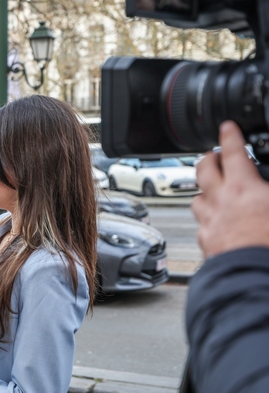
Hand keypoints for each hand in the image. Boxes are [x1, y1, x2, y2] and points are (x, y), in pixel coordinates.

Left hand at [192, 121, 268, 257]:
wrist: (251, 274)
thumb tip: (268, 189)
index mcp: (244, 188)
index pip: (232, 152)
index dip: (229, 136)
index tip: (226, 127)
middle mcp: (221, 201)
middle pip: (203, 170)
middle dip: (207, 158)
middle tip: (212, 155)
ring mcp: (210, 221)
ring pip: (197, 198)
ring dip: (203, 191)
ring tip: (211, 190)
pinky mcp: (206, 241)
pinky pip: (201, 225)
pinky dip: (207, 220)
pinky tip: (213, 223)